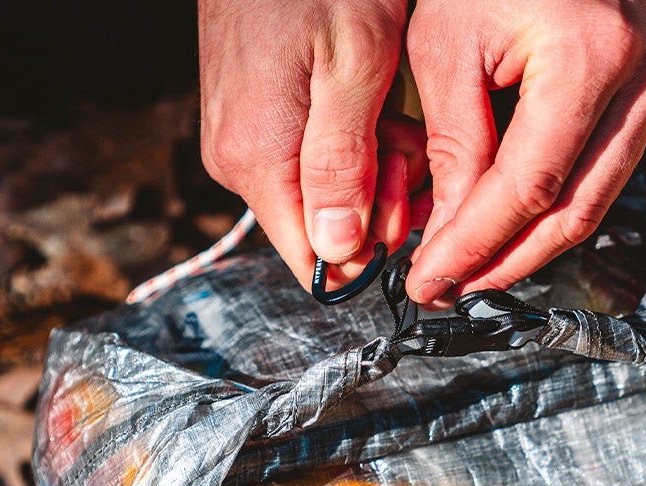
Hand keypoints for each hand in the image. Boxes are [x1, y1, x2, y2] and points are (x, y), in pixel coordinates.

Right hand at [198, 0, 428, 289]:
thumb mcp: (353, 66)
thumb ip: (343, 164)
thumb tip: (337, 253)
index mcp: (258, 158)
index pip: (312, 260)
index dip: (371, 246)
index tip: (409, 195)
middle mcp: (235, 159)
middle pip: (319, 229)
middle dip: (376, 200)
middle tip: (408, 142)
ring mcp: (236, 136)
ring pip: (316, 192)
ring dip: (367, 166)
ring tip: (391, 113)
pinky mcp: (246, 115)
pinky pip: (301, 157)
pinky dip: (345, 141)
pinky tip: (368, 102)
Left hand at [404, 0, 645, 304]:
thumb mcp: (444, 44)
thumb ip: (452, 145)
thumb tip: (445, 238)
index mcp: (590, 57)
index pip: (530, 186)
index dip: (476, 245)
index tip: (428, 282)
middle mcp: (644, 73)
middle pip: (577, 207)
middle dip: (507, 261)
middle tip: (448, 291)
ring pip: (598, 197)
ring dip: (531, 245)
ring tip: (470, 271)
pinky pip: (604, 167)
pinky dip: (553, 206)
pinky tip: (504, 230)